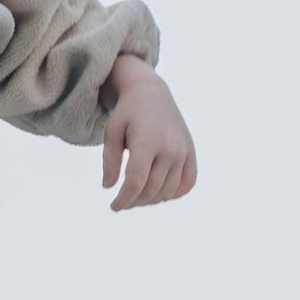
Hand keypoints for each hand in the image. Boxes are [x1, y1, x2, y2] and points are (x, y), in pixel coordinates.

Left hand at [100, 62, 196, 212]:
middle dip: (134, 201)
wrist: (151, 93)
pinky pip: (187, 183)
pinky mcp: (191, 152)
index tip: (114, 207)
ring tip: (136, 198)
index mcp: (147, 140)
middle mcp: (169, 147)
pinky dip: (173, 193)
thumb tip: (109, 187)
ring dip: (151, 200)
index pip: (136, 181)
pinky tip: (158, 193)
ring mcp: (183, 150)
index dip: (124, 199)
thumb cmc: (127, 113)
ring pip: (168, 190)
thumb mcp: (111, 131)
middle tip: (122, 202)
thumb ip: (109, 160)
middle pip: (151, 189)